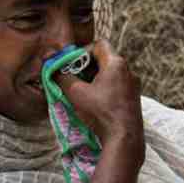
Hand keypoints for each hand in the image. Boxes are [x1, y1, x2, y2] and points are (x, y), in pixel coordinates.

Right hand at [54, 39, 142, 153]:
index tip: (72, 64)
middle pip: (105, 59)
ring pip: (111, 74)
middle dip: (86, 67)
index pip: (99, 44)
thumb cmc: (100, 112)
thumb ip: (61, 76)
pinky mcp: (134, 98)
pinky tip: (94, 103)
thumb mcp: (75, 92)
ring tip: (81, 92)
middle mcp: (129, 71)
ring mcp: (133, 85)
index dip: (83, 51)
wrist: (124, 138)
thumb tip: (49, 65)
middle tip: (73, 78)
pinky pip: (117, 86)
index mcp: (117, 63)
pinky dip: (104, 89)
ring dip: (94, 79)